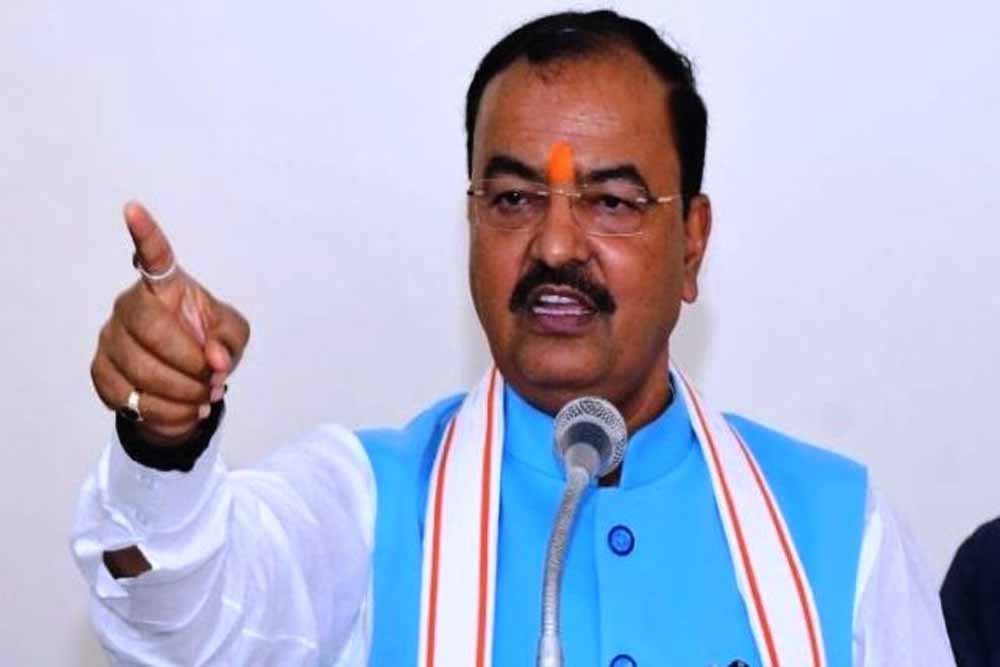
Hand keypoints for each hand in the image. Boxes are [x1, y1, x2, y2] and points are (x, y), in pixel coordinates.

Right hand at [90, 202, 249, 443]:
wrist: (186, 386)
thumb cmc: (208, 345)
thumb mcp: (232, 337)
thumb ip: (229, 340)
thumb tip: (213, 359)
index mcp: (165, 287)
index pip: (154, 256)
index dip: (145, 233)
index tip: (133, 208)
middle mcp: (130, 306)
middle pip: (151, 330)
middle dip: (189, 362)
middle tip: (214, 379)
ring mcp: (110, 338)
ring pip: (141, 370)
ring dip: (183, 392)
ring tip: (205, 396)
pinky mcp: (100, 372)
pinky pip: (130, 398)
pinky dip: (166, 412)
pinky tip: (184, 408)